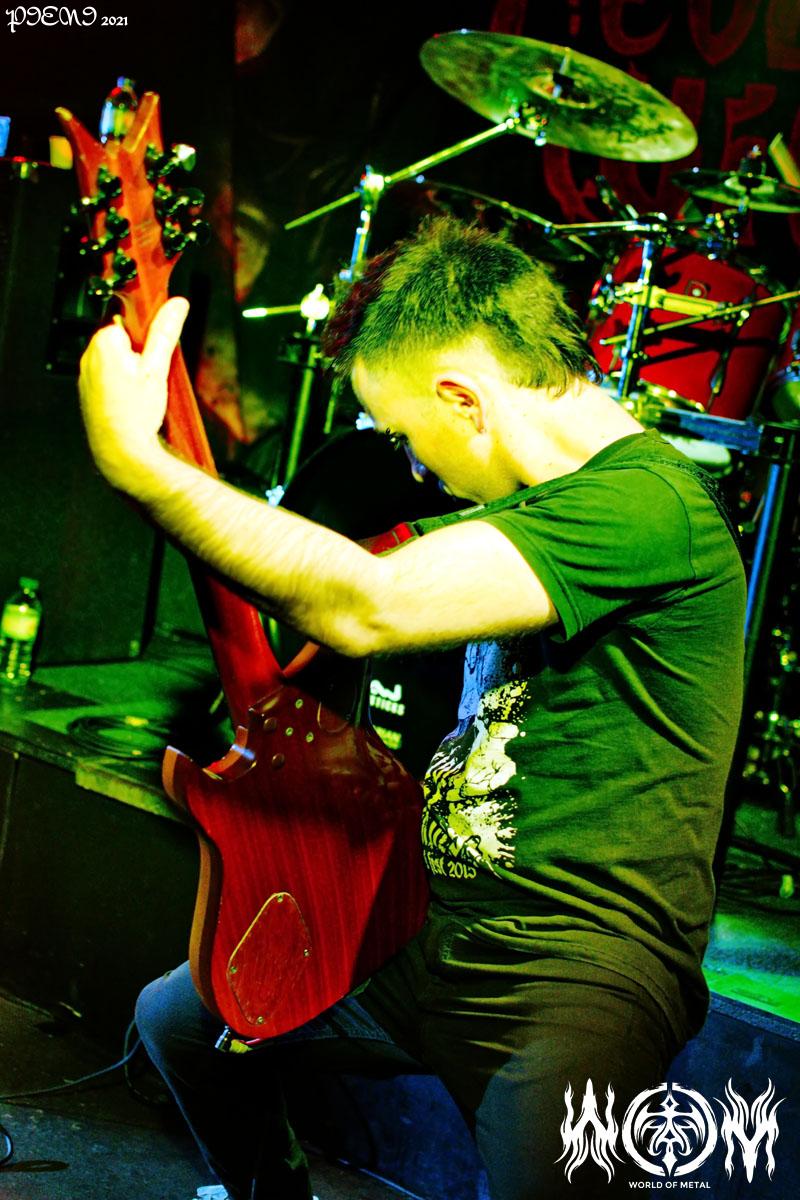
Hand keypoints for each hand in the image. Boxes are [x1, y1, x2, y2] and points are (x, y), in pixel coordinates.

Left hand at [78, 297, 188, 487]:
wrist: (121, 452)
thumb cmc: (136, 413)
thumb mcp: (157, 369)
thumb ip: (165, 333)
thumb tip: (176, 304)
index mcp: (103, 343)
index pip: (127, 320)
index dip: (145, 335)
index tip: (154, 350)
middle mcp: (89, 356)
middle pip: (122, 340)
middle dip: (140, 353)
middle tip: (151, 375)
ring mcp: (86, 375)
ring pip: (116, 360)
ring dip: (132, 370)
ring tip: (143, 393)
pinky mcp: (89, 392)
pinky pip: (109, 377)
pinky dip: (122, 384)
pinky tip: (133, 402)